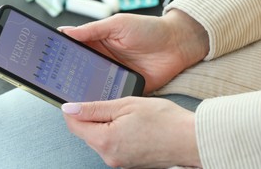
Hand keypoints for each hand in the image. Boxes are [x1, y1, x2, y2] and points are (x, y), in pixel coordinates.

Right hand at [60, 9, 208, 92]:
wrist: (178, 44)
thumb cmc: (150, 29)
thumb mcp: (119, 24)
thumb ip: (93, 29)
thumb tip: (66, 31)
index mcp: (99, 41)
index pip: (74, 48)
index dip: (59, 53)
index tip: (44, 59)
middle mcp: (103, 59)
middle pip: (79, 69)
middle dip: (65, 74)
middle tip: (50, 81)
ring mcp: (114, 74)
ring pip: (91, 83)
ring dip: (81, 88)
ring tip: (66, 94)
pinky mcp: (125, 86)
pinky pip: (109, 95)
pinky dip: (100, 99)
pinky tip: (90, 104)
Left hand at [62, 97, 201, 167]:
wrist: (191, 140)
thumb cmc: (164, 120)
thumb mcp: (126, 105)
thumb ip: (94, 108)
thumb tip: (69, 108)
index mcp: (105, 140)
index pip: (74, 125)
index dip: (73, 110)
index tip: (77, 98)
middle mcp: (108, 156)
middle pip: (86, 133)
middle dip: (90, 116)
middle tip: (109, 102)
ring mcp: (118, 162)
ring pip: (99, 139)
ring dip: (104, 124)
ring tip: (124, 113)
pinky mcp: (128, 163)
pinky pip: (112, 145)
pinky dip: (114, 133)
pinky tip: (130, 124)